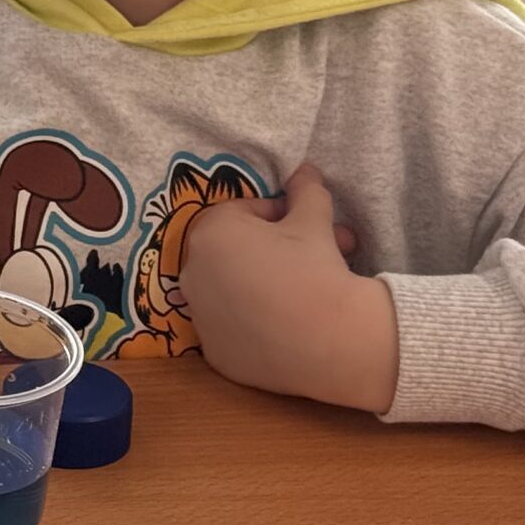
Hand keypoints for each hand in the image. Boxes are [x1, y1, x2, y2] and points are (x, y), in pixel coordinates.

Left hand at [180, 164, 398, 412]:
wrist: (332, 338)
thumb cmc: (317, 268)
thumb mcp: (314, 220)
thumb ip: (304, 190)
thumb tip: (304, 169)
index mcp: (208, 234)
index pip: (240, 214)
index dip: (277, 217)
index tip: (305, 226)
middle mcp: (191, 274)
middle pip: (235, 253)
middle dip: (275, 250)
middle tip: (317, 255)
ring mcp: (200, 318)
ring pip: (234, 292)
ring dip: (264, 284)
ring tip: (310, 290)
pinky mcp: (216, 355)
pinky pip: (235, 331)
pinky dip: (257, 325)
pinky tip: (291, 324)